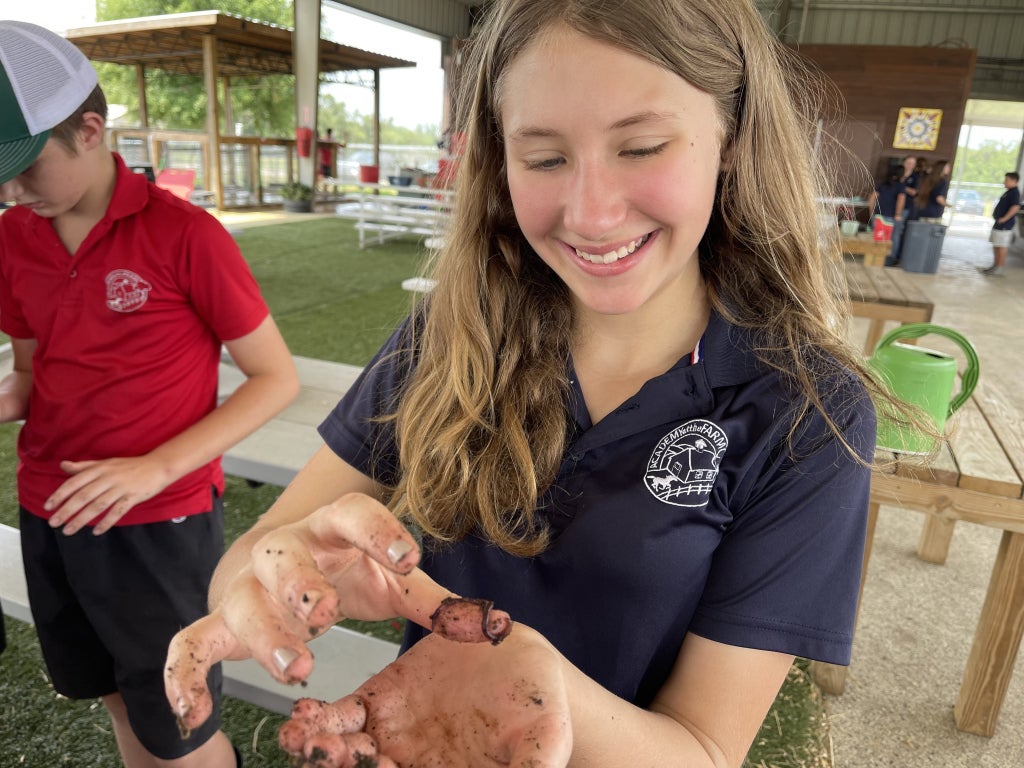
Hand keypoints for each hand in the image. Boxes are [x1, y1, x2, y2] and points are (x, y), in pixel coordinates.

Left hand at [45, 456, 171, 534]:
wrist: (158, 466)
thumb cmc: (130, 466)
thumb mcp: (106, 463)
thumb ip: (84, 466)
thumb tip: (63, 465)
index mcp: (100, 469)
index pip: (75, 482)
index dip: (60, 494)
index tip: (48, 507)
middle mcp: (109, 477)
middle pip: (84, 496)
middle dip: (67, 510)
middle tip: (54, 523)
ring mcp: (121, 488)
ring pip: (98, 506)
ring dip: (82, 519)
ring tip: (68, 530)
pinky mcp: (133, 497)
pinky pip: (117, 512)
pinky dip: (106, 522)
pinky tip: (96, 532)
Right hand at [164, 494, 508, 731]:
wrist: (279, 567)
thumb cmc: (343, 569)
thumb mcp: (389, 579)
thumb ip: (436, 601)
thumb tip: (496, 625)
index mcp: (332, 529)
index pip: (353, 515)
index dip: (379, 532)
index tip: (409, 559)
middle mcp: (285, 550)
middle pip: (283, 556)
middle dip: (301, 584)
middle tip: (325, 615)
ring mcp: (247, 585)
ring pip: (241, 602)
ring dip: (263, 635)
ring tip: (296, 668)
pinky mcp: (218, 622)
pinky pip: (190, 643)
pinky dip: (183, 675)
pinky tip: (194, 711)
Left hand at [279, 625, 572, 767]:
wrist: (525, 657)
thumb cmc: (539, 705)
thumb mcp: (544, 741)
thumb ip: (530, 767)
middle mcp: (410, 763)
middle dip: (339, 767)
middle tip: (325, 757)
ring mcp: (389, 735)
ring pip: (343, 753)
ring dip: (320, 751)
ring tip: (304, 740)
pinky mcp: (377, 699)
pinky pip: (340, 715)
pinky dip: (318, 719)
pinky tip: (304, 717)